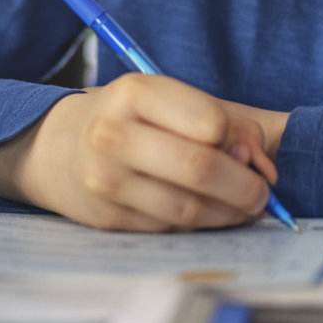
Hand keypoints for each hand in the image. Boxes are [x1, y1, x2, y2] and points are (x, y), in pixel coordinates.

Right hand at [0, 74, 278, 231]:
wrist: (62, 148)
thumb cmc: (134, 119)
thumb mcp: (172, 101)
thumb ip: (226, 122)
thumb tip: (259, 166)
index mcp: (134, 92)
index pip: (210, 122)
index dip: (239, 140)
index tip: (245, 149)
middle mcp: (113, 134)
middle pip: (200, 168)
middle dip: (245, 187)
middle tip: (261, 193)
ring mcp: (105, 180)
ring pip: (189, 208)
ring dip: (229, 213)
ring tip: (242, 207)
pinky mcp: (107, 218)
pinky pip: (171, 230)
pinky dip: (200, 226)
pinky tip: (207, 214)